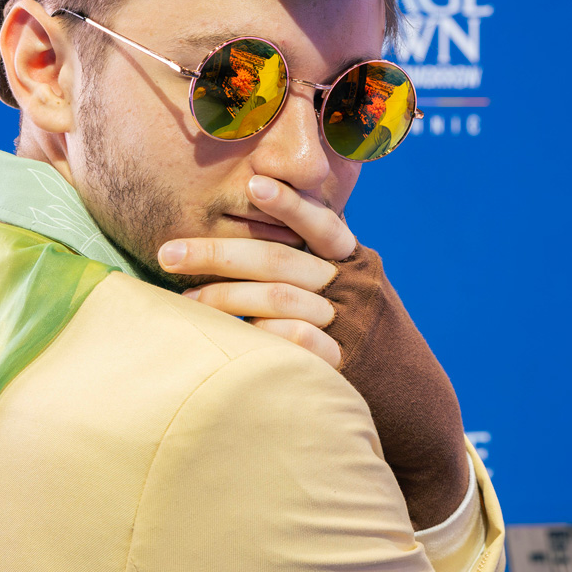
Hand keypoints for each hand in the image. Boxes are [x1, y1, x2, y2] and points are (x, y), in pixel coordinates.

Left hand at [159, 174, 355, 367]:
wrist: (404, 388)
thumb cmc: (351, 327)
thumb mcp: (343, 285)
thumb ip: (308, 260)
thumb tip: (242, 230)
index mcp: (351, 261)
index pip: (322, 224)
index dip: (290, 204)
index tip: (254, 184)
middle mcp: (352, 286)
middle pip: (280, 261)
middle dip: (219, 253)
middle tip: (168, 253)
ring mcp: (347, 324)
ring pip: (278, 299)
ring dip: (225, 297)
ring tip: (185, 300)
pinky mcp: (340, 361)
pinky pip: (293, 340)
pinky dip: (259, 333)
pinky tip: (232, 335)